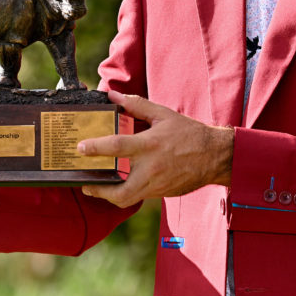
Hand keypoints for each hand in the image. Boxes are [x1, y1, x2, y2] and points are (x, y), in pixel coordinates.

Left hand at [78, 90, 232, 207]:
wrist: (214, 156)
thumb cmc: (189, 133)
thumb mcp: (163, 114)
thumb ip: (136, 105)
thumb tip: (113, 96)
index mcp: (150, 145)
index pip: (117, 147)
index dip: (96, 147)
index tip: (81, 147)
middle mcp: (151, 168)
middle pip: (119, 189)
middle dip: (98, 189)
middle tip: (86, 182)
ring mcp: (156, 184)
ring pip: (127, 198)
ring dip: (109, 196)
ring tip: (98, 188)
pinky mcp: (161, 193)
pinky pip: (138, 196)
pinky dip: (126, 192)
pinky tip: (120, 184)